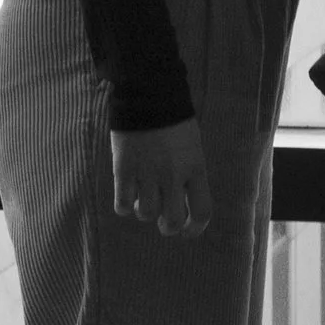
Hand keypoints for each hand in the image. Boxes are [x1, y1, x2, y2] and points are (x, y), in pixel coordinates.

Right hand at [111, 114, 212, 237]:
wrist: (148, 93)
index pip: (202, 212)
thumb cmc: (173, 119)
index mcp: (195, 167)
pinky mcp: (124, 167)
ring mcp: (147, 171)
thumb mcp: (192, 147)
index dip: (195, 229)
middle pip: (172, 220)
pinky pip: (122, 203)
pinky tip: (126, 195)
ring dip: (144, 212)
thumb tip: (183, 202)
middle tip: (163, 220)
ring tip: (142, 199)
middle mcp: (173, 174)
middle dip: (168, 226)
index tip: (187, 231)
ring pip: (146, 213)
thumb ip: (190, 174)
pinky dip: (124, 206)